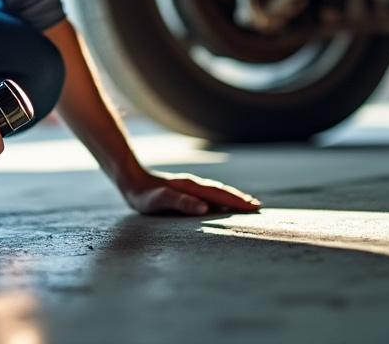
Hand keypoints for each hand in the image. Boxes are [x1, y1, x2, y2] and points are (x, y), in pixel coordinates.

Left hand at [120, 170, 261, 215]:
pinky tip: (221, 205)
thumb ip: (180, 203)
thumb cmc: (144, 195)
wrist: (131, 179)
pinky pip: (209, 194)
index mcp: (192, 188)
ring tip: (245, 204)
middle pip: (221, 191)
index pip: (220, 195)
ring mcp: (190, 187)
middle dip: (239, 199)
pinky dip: (220, 198)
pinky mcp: (185, 191)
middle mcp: (194, 185)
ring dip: (231, 198)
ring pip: (216, 192)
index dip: (237, 201)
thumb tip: (204, 209)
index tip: (254, 207)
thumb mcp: (159, 201)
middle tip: (257, 207)